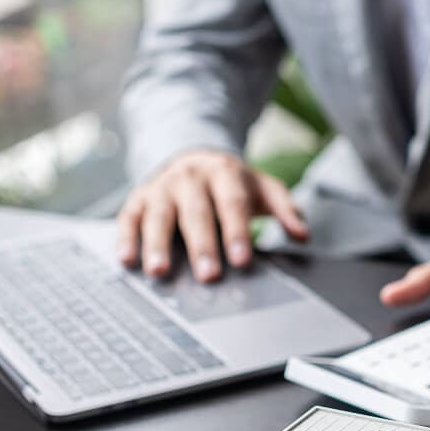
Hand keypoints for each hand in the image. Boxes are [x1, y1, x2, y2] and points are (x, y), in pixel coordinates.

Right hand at [116, 150, 307, 281]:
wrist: (192, 154)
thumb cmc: (231, 182)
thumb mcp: (262, 187)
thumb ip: (285, 209)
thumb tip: (303, 235)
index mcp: (225, 173)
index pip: (232, 204)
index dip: (237, 232)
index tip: (242, 260)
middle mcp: (190, 177)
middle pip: (196, 213)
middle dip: (202, 245)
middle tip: (208, 276)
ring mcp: (161, 187)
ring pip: (158, 215)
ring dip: (157, 244)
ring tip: (159, 271)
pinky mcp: (139, 198)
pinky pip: (129, 217)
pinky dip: (126, 238)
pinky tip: (127, 259)